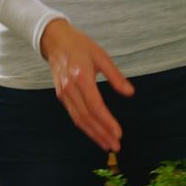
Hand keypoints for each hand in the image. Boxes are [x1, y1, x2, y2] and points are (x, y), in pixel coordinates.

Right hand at [40, 19, 134, 150]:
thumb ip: (116, 77)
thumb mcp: (102, 56)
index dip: (107, 122)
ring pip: (79, 120)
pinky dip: (85, 127)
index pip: (95, 106)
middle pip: (87, 117)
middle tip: (115, 145)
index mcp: (81, 77)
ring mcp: (63, 93)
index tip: (118, 133)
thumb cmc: (80, 46)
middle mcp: (70, 88)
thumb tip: (130, 93)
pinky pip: (74, 115)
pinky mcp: (61, 96)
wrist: (55, 40)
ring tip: (107, 144)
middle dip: (101, 133)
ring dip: (93, 134)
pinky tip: (95, 132)